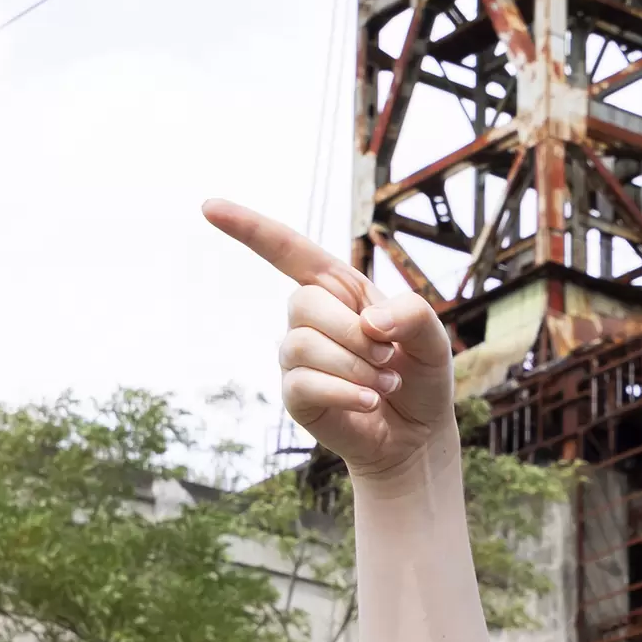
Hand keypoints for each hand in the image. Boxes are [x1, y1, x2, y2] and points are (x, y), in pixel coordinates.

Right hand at [205, 199, 455, 487]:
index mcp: (338, 289)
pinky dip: (346, 392)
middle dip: (354, 333)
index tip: (208, 207)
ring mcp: (297, 357)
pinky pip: (304, 383)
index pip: (287, 250)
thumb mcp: (432, 336)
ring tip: (385, 383)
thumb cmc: (419, 374)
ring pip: (303, 344)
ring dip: (356, 367)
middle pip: (303, 303)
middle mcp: (310, 317)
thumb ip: (413, 313)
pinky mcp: (295, 396)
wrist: (417, 433)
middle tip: (389, 357)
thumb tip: (370, 321)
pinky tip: (370, 401)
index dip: (249, 228)